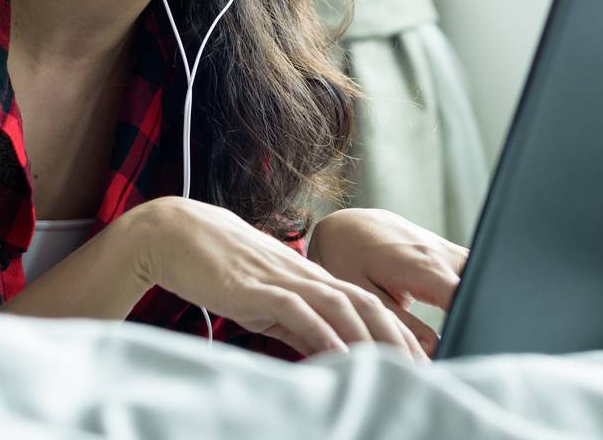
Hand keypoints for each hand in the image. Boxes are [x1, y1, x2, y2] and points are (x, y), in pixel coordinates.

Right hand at [130, 196, 428, 362]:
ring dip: (369, 337)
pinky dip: (321, 332)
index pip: (369, 302)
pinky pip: (297, 309)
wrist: (178, 234)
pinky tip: (338, 353)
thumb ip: (296, 326)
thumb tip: (325, 354)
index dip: (398, 330)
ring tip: (393, 365)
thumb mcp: (267, 303)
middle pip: (367, 303)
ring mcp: (285, 277)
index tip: (419, 359)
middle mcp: (308, 274)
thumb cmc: (222, 270)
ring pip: (341, 304)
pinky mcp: (257, 286)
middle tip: (423, 368)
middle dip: (398, 337)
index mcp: (314, 278)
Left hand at [306, 208, 469, 359]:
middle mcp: (445, 256)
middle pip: (484, 288)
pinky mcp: (452, 254)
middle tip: (471, 344)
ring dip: (482, 303)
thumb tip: (434, 351)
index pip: (465, 298)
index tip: (467, 346)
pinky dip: (476, 294)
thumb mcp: (365, 295)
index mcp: (425, 268)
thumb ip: (402, 324)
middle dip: (483, 317)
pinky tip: (467, 313)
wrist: (348, 226)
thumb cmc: (349, 260)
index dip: (470, 325)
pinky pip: (475, 273)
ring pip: (484, 279)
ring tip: (470, 331)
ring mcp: (452, 252)